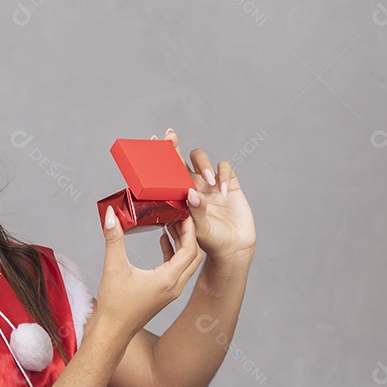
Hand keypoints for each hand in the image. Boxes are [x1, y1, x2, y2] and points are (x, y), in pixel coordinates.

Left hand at [153, 128, 255, 264]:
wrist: (233, 249)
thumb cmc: (210, 242)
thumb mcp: (198, 230)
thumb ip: (195, 212)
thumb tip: (191, 193)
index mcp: (180, 195)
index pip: (166, 173)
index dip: (160, 157)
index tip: (154, 140)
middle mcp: (193, 185)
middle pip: (181, 159)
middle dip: (175, 146)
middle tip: (171, 136)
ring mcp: (210, 183)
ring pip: (201, 159)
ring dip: (203, 165)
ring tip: (208, 181)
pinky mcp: (230, 183)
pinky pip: (225, 168)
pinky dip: (223, 175)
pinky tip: (223, 190)